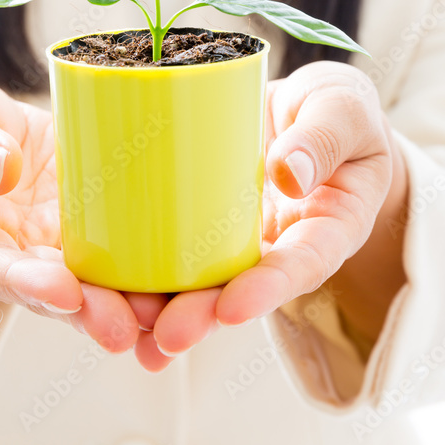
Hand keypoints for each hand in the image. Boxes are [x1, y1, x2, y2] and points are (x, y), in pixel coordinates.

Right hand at [0, 76, 153, 353]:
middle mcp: (18, 256)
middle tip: (122, 327)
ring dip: (130, 308)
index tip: (62, 292)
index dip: (26, 285)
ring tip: (163, 318)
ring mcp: (62, 249)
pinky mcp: (100, 233)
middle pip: (52, 295)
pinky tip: (193, 292)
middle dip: (90, 313)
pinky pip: (129, 260)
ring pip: (96, 288)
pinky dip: (158, 279)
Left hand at [146, 62, 398, 367]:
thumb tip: (289, 174)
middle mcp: (282, 246)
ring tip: (126, 324)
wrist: (312, 111)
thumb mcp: (344, 109)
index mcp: (330, 226)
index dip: (270, 288)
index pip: (304, 263)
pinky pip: (171, 248)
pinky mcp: (201, 221)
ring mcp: (238, 238)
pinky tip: (100, 290)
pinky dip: (140, 270)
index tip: (234, 306)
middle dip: (205, 314)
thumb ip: (324, 137)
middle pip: (245, 287)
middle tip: (169, 334)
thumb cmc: (338, 109)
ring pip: (202, 278)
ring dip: (166, 306)